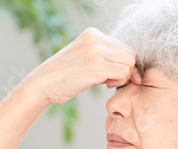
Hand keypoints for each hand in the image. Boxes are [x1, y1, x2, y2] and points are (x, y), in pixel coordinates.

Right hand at [27, 27, 142, 104]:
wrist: (44, 83)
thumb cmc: (64, 76)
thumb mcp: (85, 59)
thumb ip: (105, 59)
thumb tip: (133, 71)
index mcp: (93, 34)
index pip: (123, 47)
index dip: (123, 64)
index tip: (111, 75)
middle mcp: (96, 39)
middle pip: (130, 54)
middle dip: (125, 70)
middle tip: (110, 80)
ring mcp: (96, 51)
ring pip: (129, 63)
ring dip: (123, 77)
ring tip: (106, 82)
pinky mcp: (96, 65)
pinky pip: (123, 72)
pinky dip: (119, 81)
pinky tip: (104, 85)